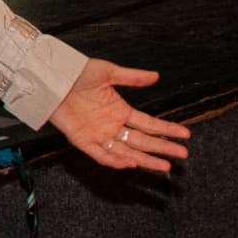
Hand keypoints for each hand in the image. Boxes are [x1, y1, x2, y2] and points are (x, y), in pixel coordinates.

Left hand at [49, 60, 191, 175]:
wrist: (52, 77)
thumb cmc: (77, 72)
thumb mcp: (108, 72)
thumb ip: (132, 77)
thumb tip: (157, 76)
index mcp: (121, 110)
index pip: (149, 124)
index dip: (167, 130)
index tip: (185, 135)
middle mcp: (112, 125)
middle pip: (142, 141)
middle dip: (162, 148)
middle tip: (182, 154)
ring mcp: (99, 134)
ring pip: (126, 151)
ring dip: (145, 159)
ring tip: (164, 165)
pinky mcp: (82, 140)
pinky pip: (101, 154)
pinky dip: (115, 160)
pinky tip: (132, 162)